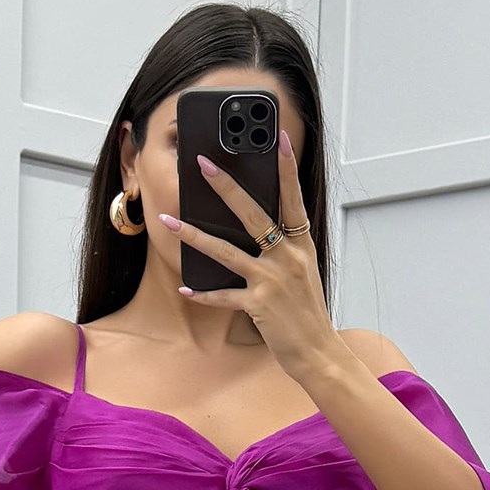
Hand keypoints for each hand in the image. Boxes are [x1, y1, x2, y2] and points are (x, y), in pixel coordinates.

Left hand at [160, 129, 336, 383]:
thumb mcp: (303, 272)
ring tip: (170, 221)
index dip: (287, 168)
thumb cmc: (308, 312)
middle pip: (253, 214)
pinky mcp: (259, 305)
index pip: (293, 198)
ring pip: (227, 251)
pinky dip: (204, 293)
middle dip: (226, 187)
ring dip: (194, 235)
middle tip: (203, 164)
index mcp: (301, 246)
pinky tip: (186, 287)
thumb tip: (259, 228)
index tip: (278, 138)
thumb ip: (285, 248)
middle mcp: (288, 257)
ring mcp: (272, 280)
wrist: (319, 352)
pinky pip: (224, 295)